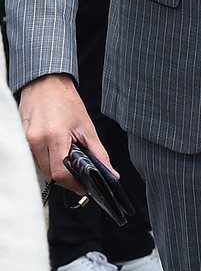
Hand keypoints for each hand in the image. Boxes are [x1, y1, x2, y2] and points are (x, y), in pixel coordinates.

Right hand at [18, 73, 112, 195]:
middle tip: (78, 174)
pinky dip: (45, 160)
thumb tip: (109, 172)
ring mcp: (25, 141)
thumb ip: (98, 153)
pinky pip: (32, 159)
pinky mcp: (20, 140)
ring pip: (40, 168)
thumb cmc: (66, 102)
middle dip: (65, 178)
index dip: (73, 184)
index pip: (60, 173)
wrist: (46, 84)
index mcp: (55, 136)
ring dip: (54, 169)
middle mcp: (36, 140)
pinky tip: (54, 151)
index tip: (84, 186)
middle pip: (49, 174)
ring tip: (67, 159)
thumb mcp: (87, 127)